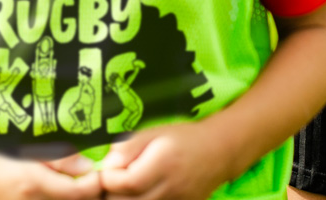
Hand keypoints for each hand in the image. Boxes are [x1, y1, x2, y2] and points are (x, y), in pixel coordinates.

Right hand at [0, 151, 102, 199]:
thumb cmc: (1, 159)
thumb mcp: (30, 153)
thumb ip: (59, 160)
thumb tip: (87, 165)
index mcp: (34, 184)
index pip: (78, 192)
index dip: (94, 183)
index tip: (97, 173)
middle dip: (87, 194)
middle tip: (88, 181)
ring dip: (73, 198)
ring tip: (72, 187)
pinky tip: (59, 195)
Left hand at [99, 122, 228, 199]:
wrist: (218, 153)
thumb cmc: (184, 137)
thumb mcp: (155, 132)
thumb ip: (130, 146)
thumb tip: (107, 162)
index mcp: (164, 164)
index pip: (127, 182)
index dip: (109, 177)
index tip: (107, 167)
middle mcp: (170, 188)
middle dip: (111, 193)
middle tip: (113, 179)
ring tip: (124, 187)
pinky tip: (138, 195)